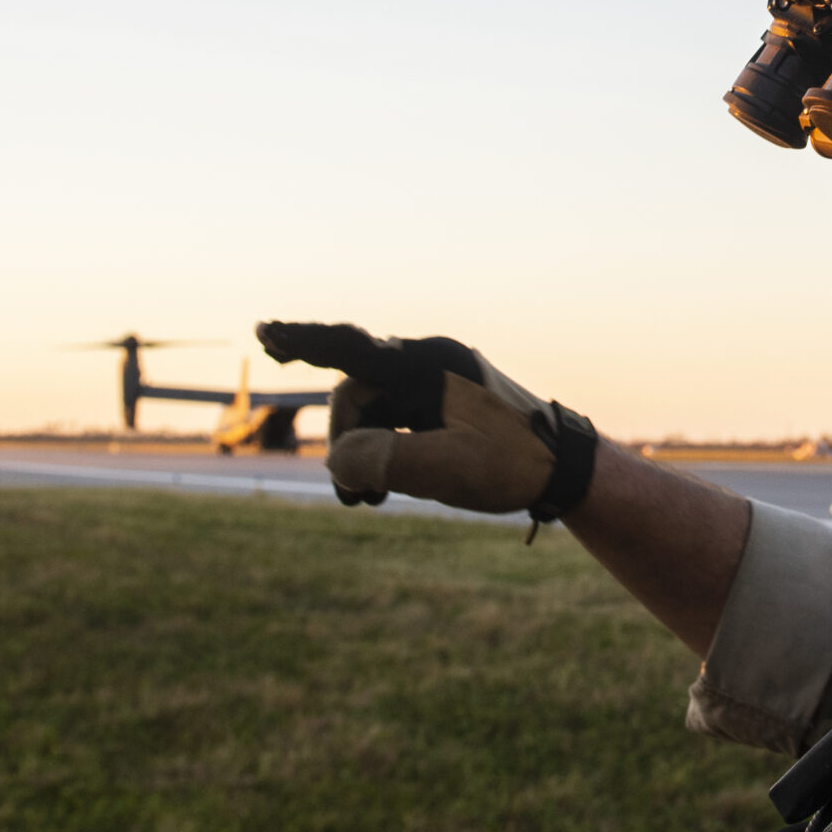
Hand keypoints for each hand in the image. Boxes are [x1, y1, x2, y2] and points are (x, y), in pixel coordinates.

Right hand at [256, 323, 596, 518]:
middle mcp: (427, 363)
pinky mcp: (440, 402)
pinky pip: (392, 420)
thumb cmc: (513, 465)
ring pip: (371, 412)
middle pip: (355, 395)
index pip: (350, 347)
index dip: (302, 341)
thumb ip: (381, 460)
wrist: (568, 469)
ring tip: (367, 501)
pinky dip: (382, 451)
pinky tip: (383, 489)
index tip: (264, 331)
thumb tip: (337, 457)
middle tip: (353, 498)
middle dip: (345, 445)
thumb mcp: (445, 469)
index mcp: (428, 365)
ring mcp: (434, 381)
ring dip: (362, 454)